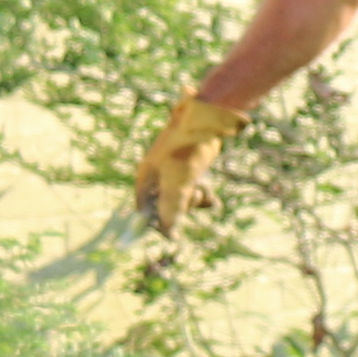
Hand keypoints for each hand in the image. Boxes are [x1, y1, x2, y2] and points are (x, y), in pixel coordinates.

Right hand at [133, 96, 245, 228]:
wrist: (207, 119)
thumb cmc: (187, 149)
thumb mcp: (179, 183)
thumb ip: (172, 209)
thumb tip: (170, 236)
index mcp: (147, 175)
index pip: (144, 208)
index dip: (156, 223)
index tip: (171, 235)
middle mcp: (158, 174)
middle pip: (165, 205)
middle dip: (181, 208)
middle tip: (194, 197)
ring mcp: (174, 171)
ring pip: (182, 199)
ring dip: (194, 202)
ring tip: (206, 193)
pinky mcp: (190, 169)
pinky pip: (193, 191)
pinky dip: (203, 196)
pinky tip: (213, 199)